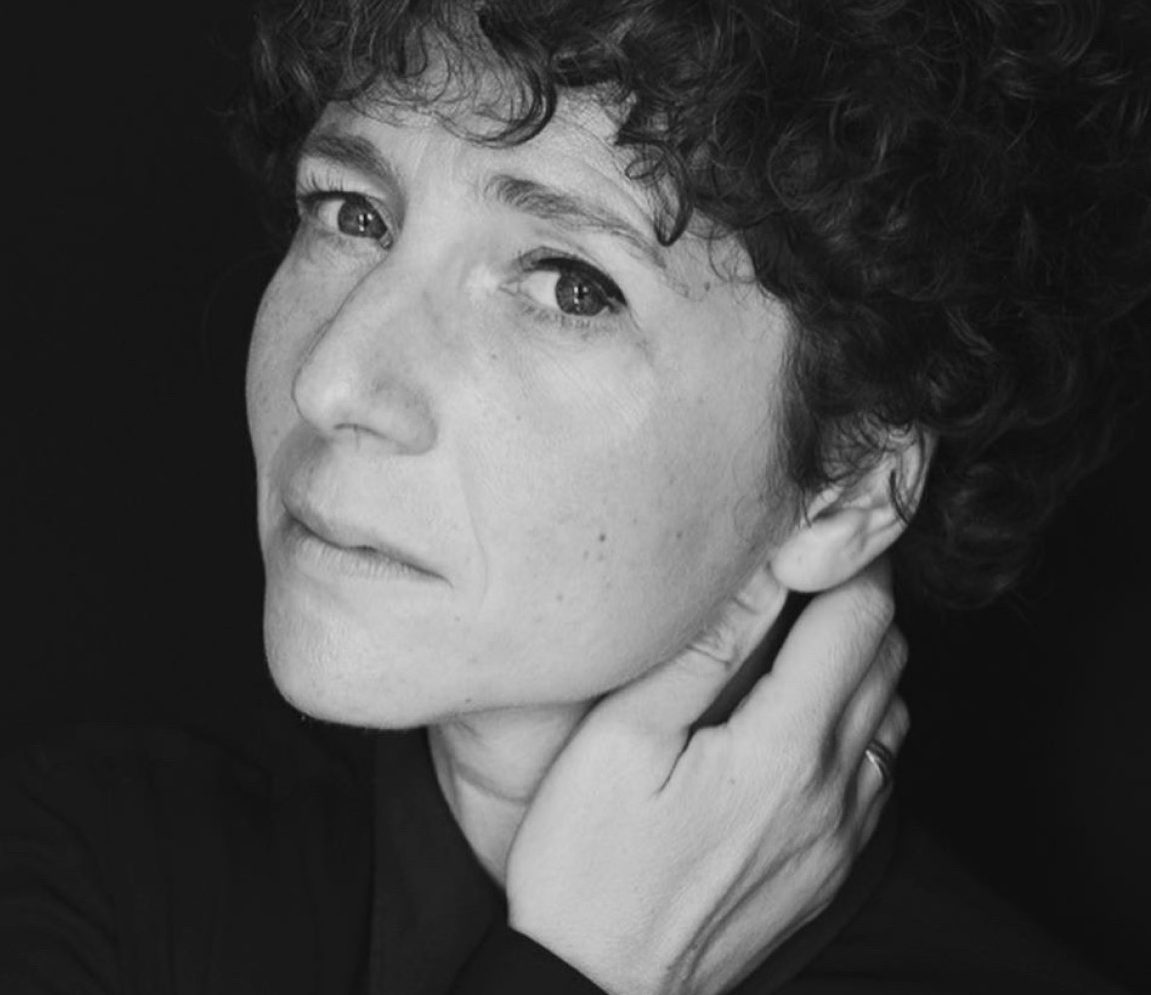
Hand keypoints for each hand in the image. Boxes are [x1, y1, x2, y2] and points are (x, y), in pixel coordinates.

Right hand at [504, 557, 907, 994]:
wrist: (601, 990)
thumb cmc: (592, 864)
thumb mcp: (623, 740)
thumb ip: (702, 653)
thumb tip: (758, 576)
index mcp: (787, 747)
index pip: (861, 618)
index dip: (848, 559)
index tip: (809, 535)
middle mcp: (837, 790)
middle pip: (889, 657)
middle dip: (857, 598)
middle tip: (798, 573)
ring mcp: (843, 834)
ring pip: (893, 711)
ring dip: (860, 658)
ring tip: (794, 636)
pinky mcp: (833, 866)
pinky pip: (880, 770)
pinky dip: (858, 719)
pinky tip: (798, 715)